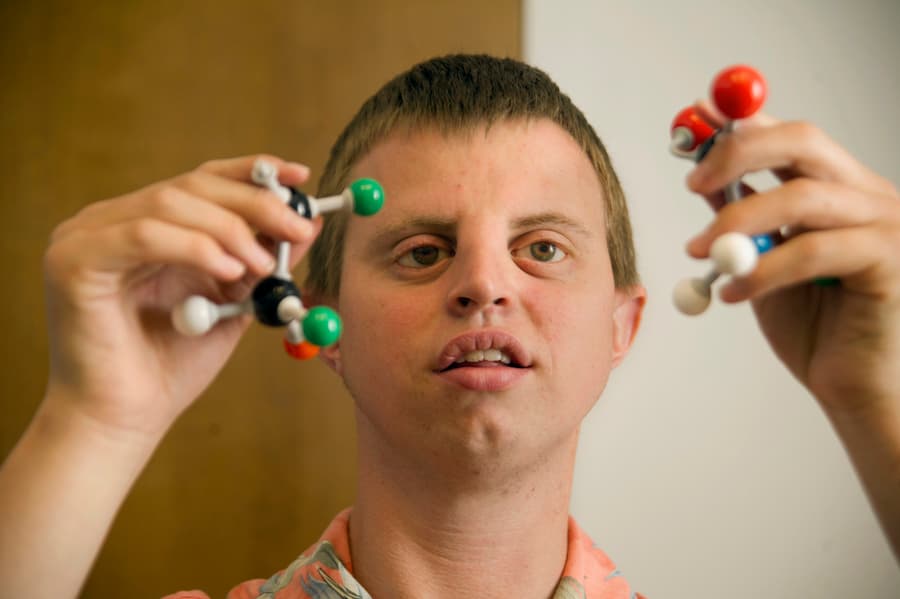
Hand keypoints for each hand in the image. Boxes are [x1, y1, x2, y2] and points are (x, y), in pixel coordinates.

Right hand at [43, 155, 320, 439]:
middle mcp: (113, 220)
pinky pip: (142, 235)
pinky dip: (194, 247)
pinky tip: (227, 271)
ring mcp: (87, 235)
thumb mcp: (234, 302)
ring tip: (262, 264)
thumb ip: (263, 260)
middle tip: (296, 227)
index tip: (300, 176)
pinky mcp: (74, 259)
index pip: (204, 181)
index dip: (253, 173)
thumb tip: (309, 222)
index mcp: (148, 224)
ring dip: (228, 229)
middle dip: (253, 203)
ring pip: (169, 203)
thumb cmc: (173, 365)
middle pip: (192, 186)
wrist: (126, 419)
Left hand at [684, 106, 899, 416]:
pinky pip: (812, 252)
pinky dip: (761, 271)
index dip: (740, 121)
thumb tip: (703, 177)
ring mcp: (885, 225)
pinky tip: (733, 294)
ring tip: (699, 255)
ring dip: (735, 222)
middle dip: (737, 153)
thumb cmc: (816, 327)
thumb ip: (744, 218)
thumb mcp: (764, 262)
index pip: (790, 134)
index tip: (691, 119)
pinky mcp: (889, 261)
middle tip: (691, 184)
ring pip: (801, 197)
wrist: (857, 389)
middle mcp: (868, 194)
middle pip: (802, 142)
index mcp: (838, 188)